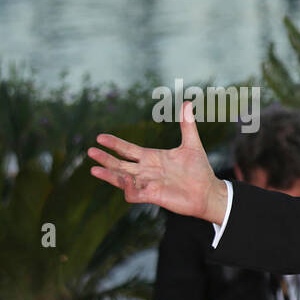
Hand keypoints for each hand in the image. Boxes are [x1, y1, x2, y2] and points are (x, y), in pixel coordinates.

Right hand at [87, 101, 227, 223]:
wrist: (209, 192)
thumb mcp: (192, 145)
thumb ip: (187, 125)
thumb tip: (187, 102)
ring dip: (109, 175)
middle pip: (120, 164)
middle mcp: (146, 171)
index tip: (100, 137)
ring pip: (122, 179)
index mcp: (151, 158)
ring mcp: (148, 184)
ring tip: (94, 170)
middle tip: (91, 151)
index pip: (127, 150)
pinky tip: (126, 180)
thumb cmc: (200, 170)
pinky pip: (133, 194)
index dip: (114, 144)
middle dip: (105, 158)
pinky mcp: (152, 196)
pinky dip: (128, 189)